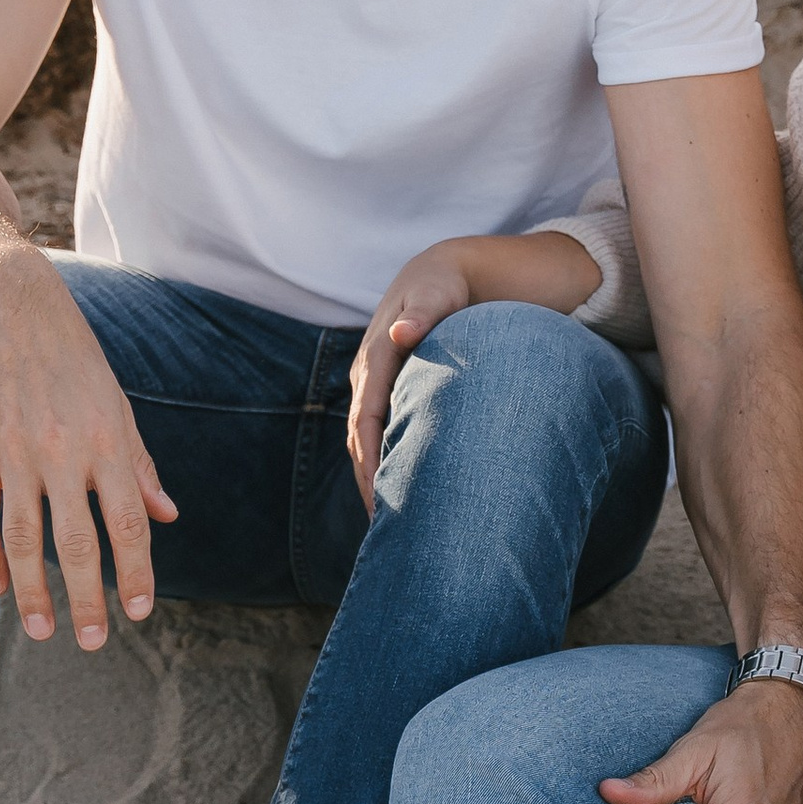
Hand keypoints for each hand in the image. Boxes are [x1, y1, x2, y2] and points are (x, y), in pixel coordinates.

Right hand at [0, 244, 175, 648]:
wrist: (7, 307)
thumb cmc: (73, 359)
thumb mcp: (116, 404)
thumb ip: (138, 464)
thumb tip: (166, 516)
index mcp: (106, 440)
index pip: (127, 522)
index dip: (135, 572)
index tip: (139, 613)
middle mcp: (61, 450)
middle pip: (76, 542)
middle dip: (85, 598)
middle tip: (90, 642)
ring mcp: (13, 451)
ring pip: (23, 538)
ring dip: (33, 591)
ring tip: (42, 629)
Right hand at [346, 246, 477, 507]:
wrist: (439, 274)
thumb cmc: (443, 285)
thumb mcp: (437, 293)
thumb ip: (423, 313)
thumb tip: (401, 333)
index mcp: (375, 358)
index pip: (366, 419)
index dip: (371, 460)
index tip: (380, 498)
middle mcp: (367, 374)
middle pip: (359, 438)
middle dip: (367, 481)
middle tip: (383, 529)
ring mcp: (374, 383)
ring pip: (365, 438)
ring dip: (371, 476)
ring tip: (387, 522)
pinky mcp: (386, 388)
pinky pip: (377, 430)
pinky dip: (382, 460)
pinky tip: (397, 487)